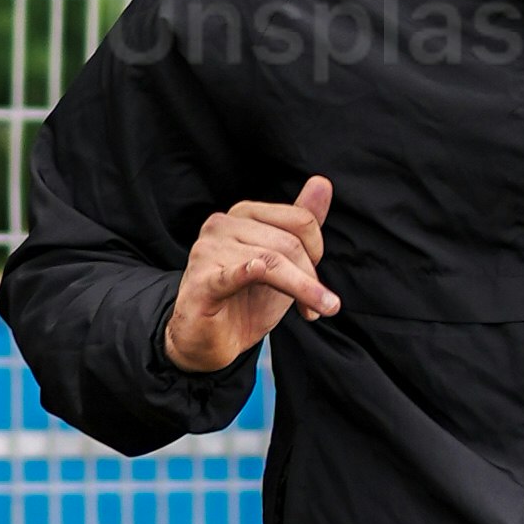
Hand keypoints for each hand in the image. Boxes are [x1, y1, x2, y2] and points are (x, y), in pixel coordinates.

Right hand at [164, 173, 338, 374]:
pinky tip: (254, 270)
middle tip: (318, 305)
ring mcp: (208, 252)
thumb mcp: (281, 261)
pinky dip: (245, 271)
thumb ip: (301, 223)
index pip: (299, 220)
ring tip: (312, 313)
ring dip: (301, 291)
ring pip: (272, 262)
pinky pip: (230, 274)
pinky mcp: (201, 282)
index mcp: (243, 214)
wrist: (208, 342)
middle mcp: (222, 225)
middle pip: (289, 243)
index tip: (315, 281)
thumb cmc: (245, 299)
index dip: (317, 252)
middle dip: (310, 277)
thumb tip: (322, 182)